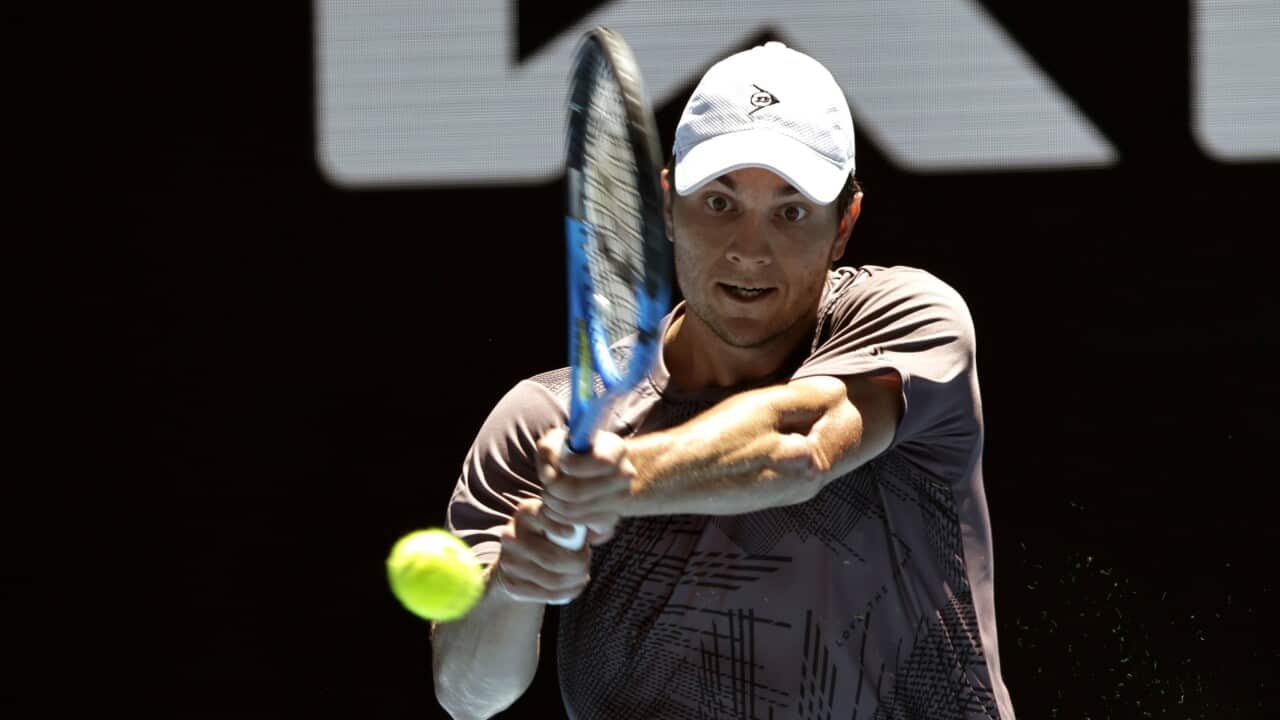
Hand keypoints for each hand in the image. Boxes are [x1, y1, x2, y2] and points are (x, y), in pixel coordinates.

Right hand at [493, 497, 591, 604]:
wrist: (520, 557)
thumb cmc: (551, 533)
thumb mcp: (560, 519)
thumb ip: (581, 521)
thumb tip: (605, 530)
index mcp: (527, 512)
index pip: (546, 519)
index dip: (561, 528)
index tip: (574, 533)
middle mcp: (511, 535)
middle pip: (552, 558)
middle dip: (579, 564)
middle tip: (587, 561)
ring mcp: (508, 561)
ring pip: (552, 580)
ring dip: (575, 581)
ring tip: (583, 574)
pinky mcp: (511, 584)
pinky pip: (546, 595)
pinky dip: (566, 594)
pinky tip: (575, 587)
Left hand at [536, 427, 633, 545]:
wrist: (593, 469)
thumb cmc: (571, 450)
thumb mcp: (558, 440)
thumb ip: (549, 450)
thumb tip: (549, 478)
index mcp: (615, 449)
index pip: (602, 461)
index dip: (576, 465)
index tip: (563, 463)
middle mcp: (624, 476)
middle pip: (579, 491)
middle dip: (553, 490)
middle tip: (547, 486)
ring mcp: (620, 500)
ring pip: (573, 509)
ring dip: (553, 504)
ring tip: (549, 495)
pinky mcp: (609, 520)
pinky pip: (576, 523)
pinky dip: (560, 518)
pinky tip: (557, 508)